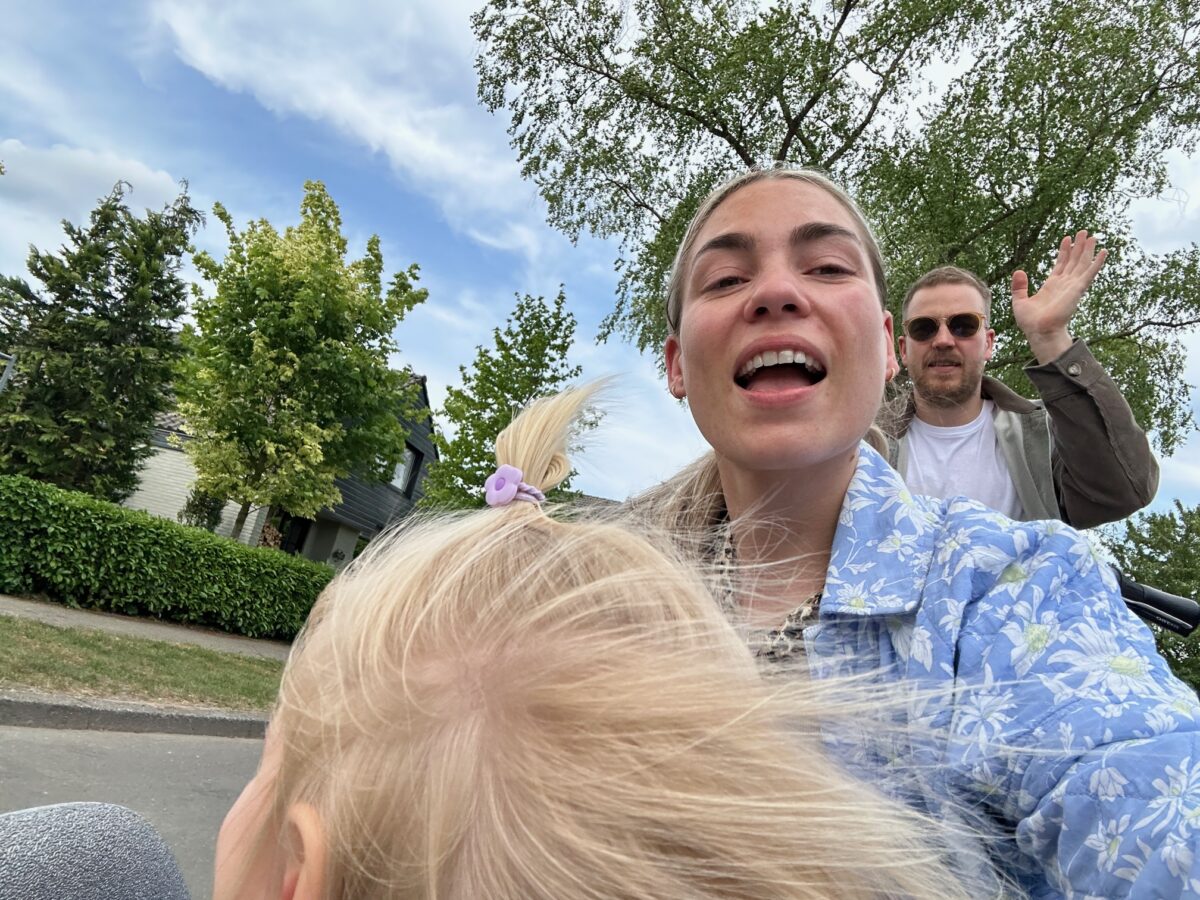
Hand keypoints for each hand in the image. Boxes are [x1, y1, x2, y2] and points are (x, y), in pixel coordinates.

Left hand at [1011, 230, 1107, 364]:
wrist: (1039, 331)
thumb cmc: (1030, 322)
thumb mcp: (1019, 301)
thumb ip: (1019, 286)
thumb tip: (1018, 271)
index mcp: (1052, 286)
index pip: (1061, 264)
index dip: (1064, 251)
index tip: (1067, 238)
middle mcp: (1064, 284)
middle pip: (1074, 261)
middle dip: (1078, 246)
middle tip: (1084, 231)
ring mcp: (1072, 286)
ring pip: (1082, 263)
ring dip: (1088, 249)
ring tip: (1092, 235)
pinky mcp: (1078, 289)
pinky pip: (1090, 273)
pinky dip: (1097, 262)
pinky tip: (1104, 251)